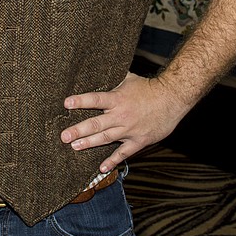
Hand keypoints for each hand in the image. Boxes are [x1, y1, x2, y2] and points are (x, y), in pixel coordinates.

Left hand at [60, 72, 190, 172]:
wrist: (172, 99)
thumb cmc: (149, 87)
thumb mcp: (128, 78)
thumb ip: (112, 79)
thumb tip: (98, 68)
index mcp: (117, 99)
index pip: (95, 99)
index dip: (80, 101)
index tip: (66, 103)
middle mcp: (121, 115)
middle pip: (95, 124)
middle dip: (78, 130)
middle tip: (63, 136)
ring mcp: (129, 130)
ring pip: (105, 138)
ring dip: (89, 143)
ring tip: (74, 147)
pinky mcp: (138, 140)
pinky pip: (123, 153)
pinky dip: (112, 161)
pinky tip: (102, 167)